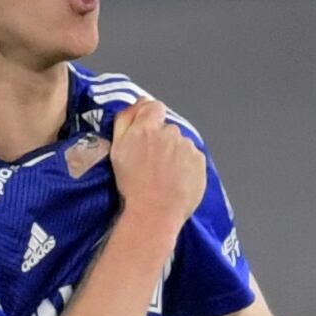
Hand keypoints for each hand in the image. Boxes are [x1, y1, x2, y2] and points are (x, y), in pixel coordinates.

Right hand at [110, 99, 204, 232]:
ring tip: (164, 175)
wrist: (154, 213)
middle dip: (161, 140)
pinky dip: (186, 166)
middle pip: (167, 128)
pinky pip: (192, 158)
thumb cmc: (132, 185)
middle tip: (152, 163)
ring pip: (180, 144)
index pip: (154, 107)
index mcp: (146, 128)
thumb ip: (125, 121)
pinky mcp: (199, 162)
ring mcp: (186, 147)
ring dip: (174, 154)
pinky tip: (176, 180)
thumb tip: (138, 102)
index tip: (147, 133)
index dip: (150, 118)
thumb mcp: (117, 150)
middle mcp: (169, 133)